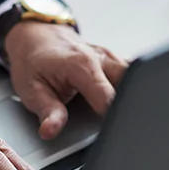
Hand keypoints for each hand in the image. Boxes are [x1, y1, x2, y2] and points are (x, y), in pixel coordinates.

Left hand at [4, 22, 129, 139]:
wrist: (35, 38)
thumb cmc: (33, 62)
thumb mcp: (32, 90)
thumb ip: (47, 112)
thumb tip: (50, 131)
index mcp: (82, 65)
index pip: (108, 97)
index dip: (111, 118)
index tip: (110, 132)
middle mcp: (101, 58)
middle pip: (131, 84)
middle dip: (129, 106)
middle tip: (119, 125)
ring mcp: (112, 58)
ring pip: (135, 78)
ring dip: (132, 96)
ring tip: (121, 114)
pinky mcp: (116, 61)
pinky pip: (132, 75)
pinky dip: (132, 89)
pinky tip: (125, 101)